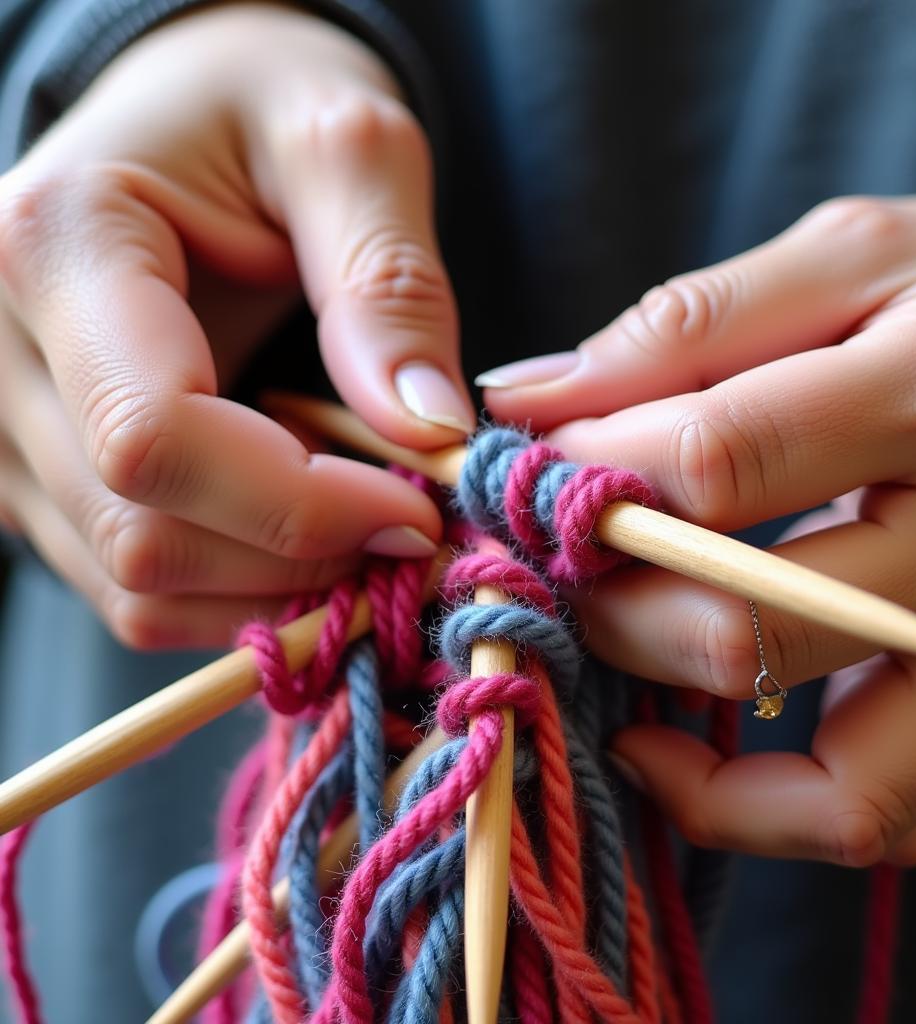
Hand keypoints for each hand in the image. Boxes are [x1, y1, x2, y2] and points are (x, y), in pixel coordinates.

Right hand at [0, 4, 473, 648]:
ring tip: (364, 517)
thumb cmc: (261, 108)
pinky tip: (303, 530)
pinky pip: (135, 588)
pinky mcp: (38, 478)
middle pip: (145, 533)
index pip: (157, 437)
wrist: (187, 119)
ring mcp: (4, 428)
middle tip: (414, 524)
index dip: (303, 506)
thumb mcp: (347, 148)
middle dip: (304, 557)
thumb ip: (388, 286)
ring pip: (137, 583)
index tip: (420, 510)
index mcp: (57, 242)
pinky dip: (239, 588)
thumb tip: (431, 435)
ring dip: (277, 584)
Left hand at [481, 190, 915, 865]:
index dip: (583, 473)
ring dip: (665, 714)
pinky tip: (681, 743)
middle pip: (739, 619)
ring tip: (608, 641)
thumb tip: (527, 391)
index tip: (529, 468)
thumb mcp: (862, 255)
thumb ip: (688, 324)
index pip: (710, 460)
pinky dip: (759, 810)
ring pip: (818, 769)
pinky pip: (880, 816)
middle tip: (554, 553)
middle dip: (599, 594)